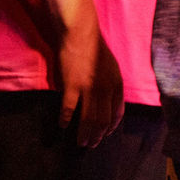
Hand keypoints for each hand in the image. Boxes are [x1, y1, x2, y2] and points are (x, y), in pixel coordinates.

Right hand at [57, 16, 123, 147]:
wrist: (80, 34)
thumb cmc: (95, 48)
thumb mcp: (111, 67)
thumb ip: (111, 84)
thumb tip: (108, 100)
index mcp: (116, 85)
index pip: (117, 113)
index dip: (111, 127)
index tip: (105, 135)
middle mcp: (105, 89)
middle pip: (103, 120)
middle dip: (97, 136)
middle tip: (91, 145)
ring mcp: (89, 88)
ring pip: (88, 119)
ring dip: (84, 134)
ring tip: (80, 143)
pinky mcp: (72, 85)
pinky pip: (69, 108)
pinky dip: (65, 119)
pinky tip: (62, 126)